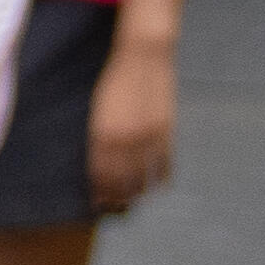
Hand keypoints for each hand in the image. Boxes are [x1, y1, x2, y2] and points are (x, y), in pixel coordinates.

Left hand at [88, 30, 182, 207]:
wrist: (143, 56)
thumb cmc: (114, 80)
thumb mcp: (97, 110)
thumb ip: (99, 137)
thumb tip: (99, 161)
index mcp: (103, 134)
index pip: (101, 174)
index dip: (100, 192)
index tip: (97, 203)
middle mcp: (125, 138)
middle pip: (122, 180)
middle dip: (118, 198)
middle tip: (115, 208)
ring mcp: (148, 135)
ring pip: (145, 175)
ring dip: (139, 192)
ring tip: (135, 201)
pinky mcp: (167, 128)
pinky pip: (166, 161)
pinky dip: (163, 177)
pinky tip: (160, 186)